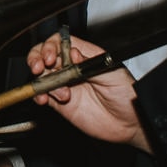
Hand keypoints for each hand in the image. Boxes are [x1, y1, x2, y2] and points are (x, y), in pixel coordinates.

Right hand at [28, 32, 149, 152]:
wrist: (130, 123)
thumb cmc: (127, 94)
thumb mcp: (113, 72)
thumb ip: (90, 62)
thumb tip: (72, 53)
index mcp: (83, 56)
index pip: (59, 42)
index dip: (50, 46)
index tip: (51, 56)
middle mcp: (71, 68)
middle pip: (44, 55)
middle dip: (36, 58)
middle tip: (39, 67)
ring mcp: (64, 85)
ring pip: (40, 75)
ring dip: (41, 80)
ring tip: (60, 93)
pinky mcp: (60, 103)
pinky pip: (42, 95)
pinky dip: (37, 95)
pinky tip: (43, 98)